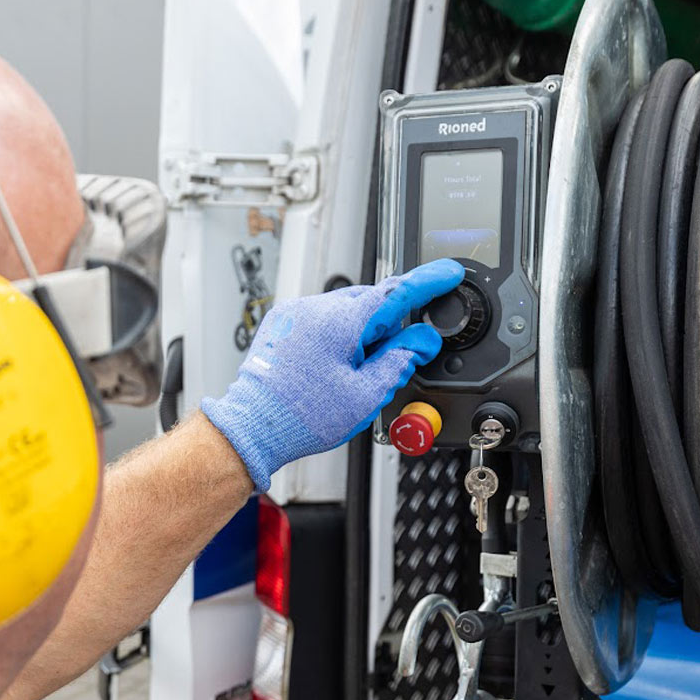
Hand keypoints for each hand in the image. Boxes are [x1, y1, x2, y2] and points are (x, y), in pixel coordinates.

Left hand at [201, 259, 463, 489]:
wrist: (252, 427)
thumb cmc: (300, 417)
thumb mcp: (366, 394)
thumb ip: (399, 361)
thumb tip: (422, 341)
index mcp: (341, 321)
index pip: (397, 291)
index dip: (428, 281)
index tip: (448, 272)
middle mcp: (315, 308)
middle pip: (372, 304)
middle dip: (386, 330)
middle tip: (384, 366)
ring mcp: (296, 314)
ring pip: (347, 313)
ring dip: (359, 336)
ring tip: (348, 376)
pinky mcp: (284, 324)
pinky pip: (322, 320)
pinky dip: (336, 338)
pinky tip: (329, 369)